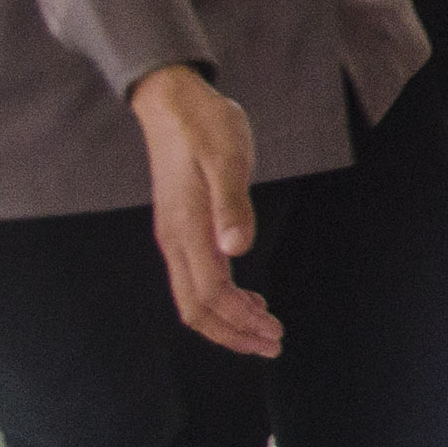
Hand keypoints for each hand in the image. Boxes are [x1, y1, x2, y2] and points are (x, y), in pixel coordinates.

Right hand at [131, 66, 281, 357]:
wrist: (173, 102)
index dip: (241, 321)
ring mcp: (176, 236)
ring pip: (194, 298)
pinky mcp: (181, 228)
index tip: (274, 333)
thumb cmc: (204, 126)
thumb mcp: (227, 157)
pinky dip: (222, 299)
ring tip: (265, 329)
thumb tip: (236, 249)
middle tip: (273, 344)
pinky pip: (196, 279)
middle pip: (196, 309)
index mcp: (187, 229)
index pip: (211, 294)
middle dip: (233, 334)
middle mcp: (176, 240)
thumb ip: (232, 203)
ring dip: (228, 321)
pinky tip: (249, 298)